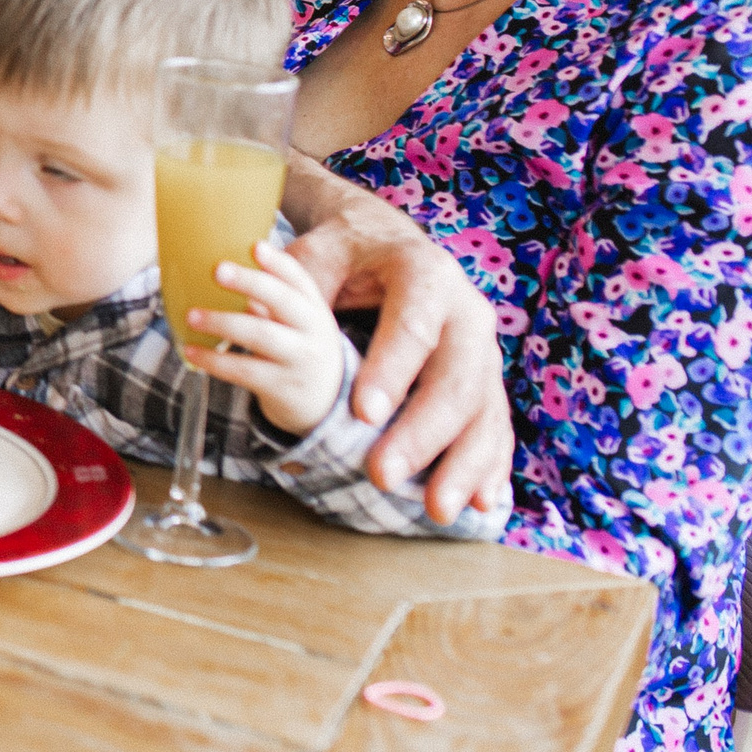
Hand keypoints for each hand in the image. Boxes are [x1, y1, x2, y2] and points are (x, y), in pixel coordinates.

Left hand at [183, 241, 343, 437]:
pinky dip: (215, 360)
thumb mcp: (295, 324)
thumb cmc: (298, 350)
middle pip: (284, 301)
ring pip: (262, 336)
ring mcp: (301, 361)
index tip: (255, 245)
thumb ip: (267, 301)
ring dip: (223, 323)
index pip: (299, 279)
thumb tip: (219, 269)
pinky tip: (191, 350)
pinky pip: (245, 371)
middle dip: (251, 283)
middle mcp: (314, 332)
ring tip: (192, 316)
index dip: (278, 262)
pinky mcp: (283, 388)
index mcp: (314, 309)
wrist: (325, 404)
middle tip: (217, 269)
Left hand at [283, 169, 514, 522]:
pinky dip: (491, 465)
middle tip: (381, 474)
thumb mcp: (322, 249)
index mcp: (426, 273)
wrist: (392, 243)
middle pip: (455, 378)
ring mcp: (483, 348)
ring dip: (462, 464)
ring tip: (435, 508)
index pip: (412, 325)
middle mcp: (466, 312)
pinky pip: (496, 425)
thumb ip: (297, 279)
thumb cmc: (350, 250)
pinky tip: (483, 502)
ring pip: (483, 410)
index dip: (391, 371)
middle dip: (422, 433)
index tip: (362, 414)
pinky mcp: (486, 379)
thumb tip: (255, 310)